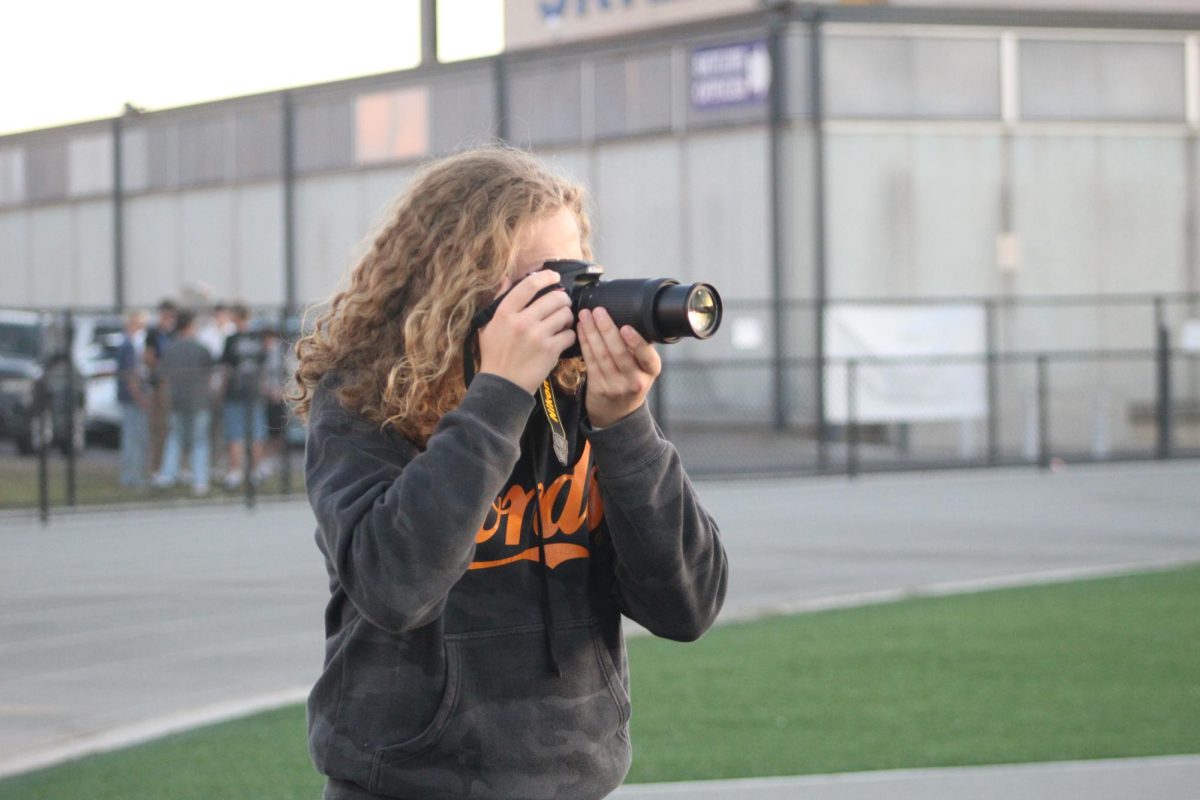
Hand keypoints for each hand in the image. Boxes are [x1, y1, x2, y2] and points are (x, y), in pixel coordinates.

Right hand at [478, 270, 575, 393]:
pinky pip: (570, 334)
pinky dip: (569, 336)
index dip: (546, 277)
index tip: (554, 277)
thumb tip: (507, 279)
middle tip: (562, 304)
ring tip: (562, 323)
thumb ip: (499, 301)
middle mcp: (522, 321)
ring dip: (567, 317)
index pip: (529, 285)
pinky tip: (562, 339)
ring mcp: (537, 335)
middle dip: (562, 299)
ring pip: (565, 314)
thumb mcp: (488, 325)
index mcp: (505, 312)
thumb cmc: (494, 355)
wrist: (502, 385)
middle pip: (554, 297)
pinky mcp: (550, 350)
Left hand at [577, 307, 660, 427]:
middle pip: (619, 353)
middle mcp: (634, 380)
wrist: (617, 414)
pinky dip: (585, 343)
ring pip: (602, 355)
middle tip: (599, 311)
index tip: (626, 327)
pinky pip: (590, 361)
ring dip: (592, 332)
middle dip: (607, 330)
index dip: (636, 342)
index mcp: (650, 372)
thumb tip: (630, 315)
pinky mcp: (598, 386)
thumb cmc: (632, 382)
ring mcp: (615, 385)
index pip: (646, 357)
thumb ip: (640, 350)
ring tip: (586, 315)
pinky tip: (581, 329)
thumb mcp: (644, 369)